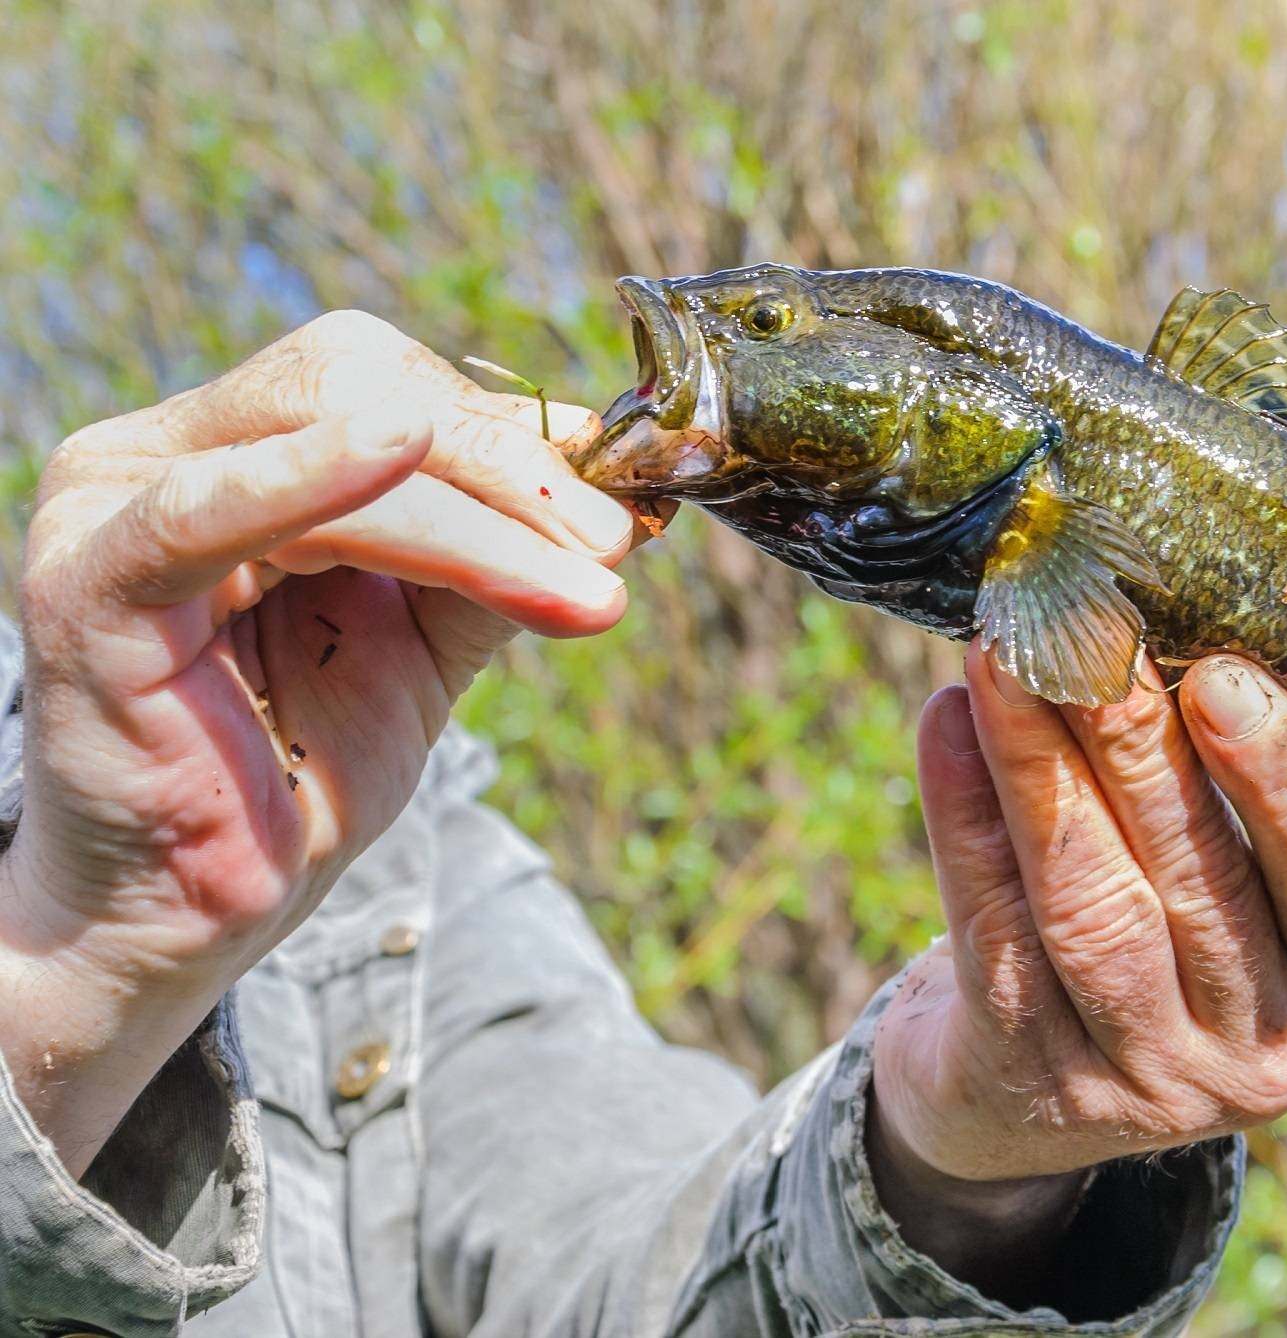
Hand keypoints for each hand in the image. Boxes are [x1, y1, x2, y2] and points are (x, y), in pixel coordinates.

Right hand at [0, 311, 650, 1173]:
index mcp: (238, 446)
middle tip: (611, 545)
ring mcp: (112, 503)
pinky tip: (398, 443)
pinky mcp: (87, 581)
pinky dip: (310, 474)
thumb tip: (624, 491)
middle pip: (362, 384)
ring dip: (482, 520)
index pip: (390, 382)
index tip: (629, 502)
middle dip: (510, 469)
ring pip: (328, 444)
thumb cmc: (299, 770)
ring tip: (583, 585)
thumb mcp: (428, 641)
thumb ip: (500, 556)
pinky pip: (205, 507)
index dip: (517, 434)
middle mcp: (165, 451)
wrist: (193, 911)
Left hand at [869, 648, 1286, 1301]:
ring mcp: (1142, 1082)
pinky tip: (946, 725)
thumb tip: (1155, 614)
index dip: (1285, 781)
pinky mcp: (1030, 1085)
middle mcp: (1255, 1052)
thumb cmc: (1153, 939)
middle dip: (1138, 744)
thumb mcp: (1233, 893)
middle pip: (1199, 883)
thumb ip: (1227, 791)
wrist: (1027, 1098)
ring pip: (1090, 911)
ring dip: (1040, 767)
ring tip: (1003, 659)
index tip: (1224, 676)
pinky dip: (965, 820)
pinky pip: (994, 935)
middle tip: (1089, 631)